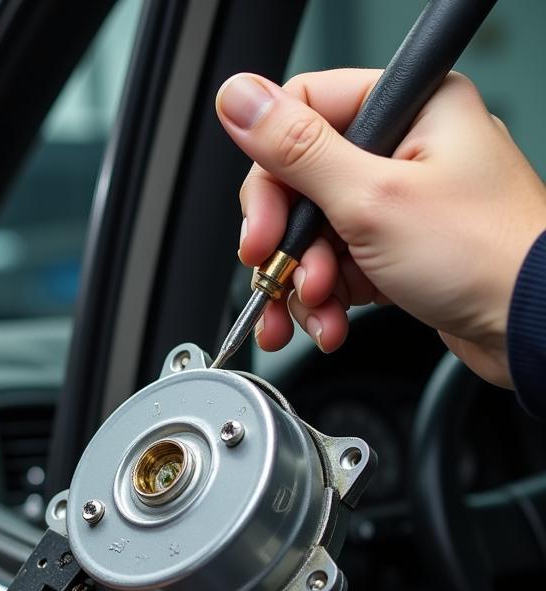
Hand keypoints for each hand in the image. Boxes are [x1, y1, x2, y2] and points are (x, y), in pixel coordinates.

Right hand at [215, 69, 545, 386]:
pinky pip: (338, 267)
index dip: (270, 175)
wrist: (530, 327)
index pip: (303, 114)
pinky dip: (326, 300)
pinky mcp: (397, 249)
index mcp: (409, 108)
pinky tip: (329, 323)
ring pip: (315, 234)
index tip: (262, 226)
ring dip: (303, 282)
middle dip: (286, 243)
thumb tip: (239, 97)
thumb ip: (296, 149)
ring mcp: (401, 201)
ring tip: (315, 310)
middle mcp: (405, 147)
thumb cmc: (481, 256)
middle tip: (278, 272)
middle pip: (301, 184)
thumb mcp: (370, 198)